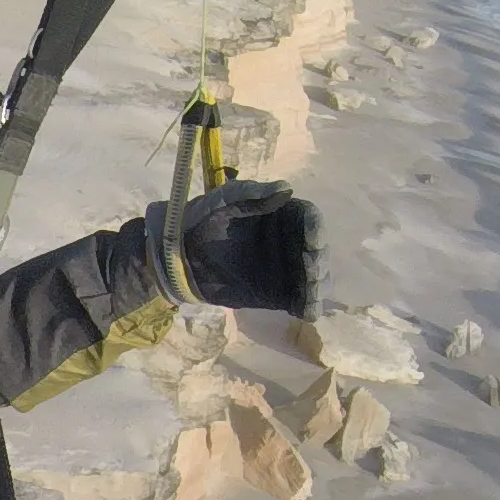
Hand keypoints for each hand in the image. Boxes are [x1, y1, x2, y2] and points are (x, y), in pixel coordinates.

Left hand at [156, 180, 321, 316]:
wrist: (180, 254)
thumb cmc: (204, 219)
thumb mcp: (225, 199)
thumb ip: (253, 194)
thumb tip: (286, 190)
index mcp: (284, 215)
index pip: (309, 219)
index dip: (315, 228)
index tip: (312, 238)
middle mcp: (291, 242)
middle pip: (317, 250)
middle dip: (319, 259)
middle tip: (311, 268)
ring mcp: (286, 269)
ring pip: (314, 276)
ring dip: (319, 283)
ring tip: (312, 288)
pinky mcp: (278, 293)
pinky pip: (299, 300)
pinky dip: (309, 304)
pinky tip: (308, 310)